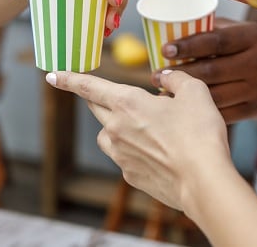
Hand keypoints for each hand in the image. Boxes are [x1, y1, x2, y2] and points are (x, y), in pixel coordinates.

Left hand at [46, 69, 230, 210]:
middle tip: (105, 94)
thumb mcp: (195, 93)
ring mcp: (121, 155)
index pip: (89, 87)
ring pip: (107, 135)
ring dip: (116, 127)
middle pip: (96, 109)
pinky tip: (155, 151)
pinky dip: (132, 150)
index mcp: (128, 103)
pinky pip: (123, 157)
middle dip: (96, 99)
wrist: (203, 181)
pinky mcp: (130, 176)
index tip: (53, 75)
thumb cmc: (199, 134)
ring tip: (141, 126)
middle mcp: (116, 129)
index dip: (70, 79)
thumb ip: (176, 79)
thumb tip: (167, 77)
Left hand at [160, 19, 256, 121]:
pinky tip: (182, 110)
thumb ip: (216, 29)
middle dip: (180, 75)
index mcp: (252, 38)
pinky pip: (223, 113)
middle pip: (212, 71)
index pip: (216, 41)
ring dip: (185, 97)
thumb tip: (176, 28)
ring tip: (162, 94)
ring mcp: (256, 89)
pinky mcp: (254, 110)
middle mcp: (256, 63)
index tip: (165, 49)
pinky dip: (200, 113)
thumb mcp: (247, 30)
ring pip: (215, 95)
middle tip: (155, 76)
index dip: (189, 45)